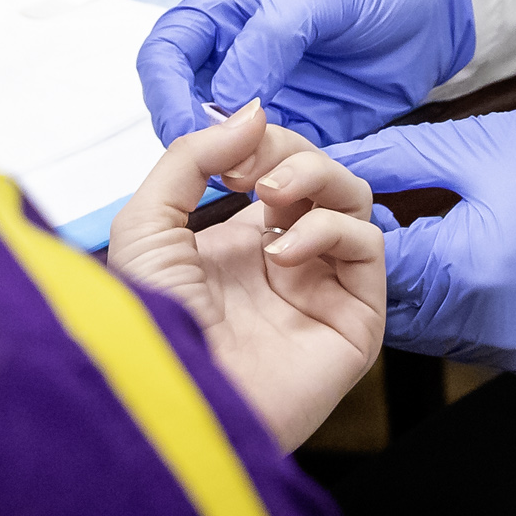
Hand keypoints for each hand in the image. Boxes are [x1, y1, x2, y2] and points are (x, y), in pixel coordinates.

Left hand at [110, 104, 387, 450]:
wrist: (175, 402)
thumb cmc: (151, 331)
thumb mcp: (146, 226)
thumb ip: (191, 158)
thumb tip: (252, 113)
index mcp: (235, 246)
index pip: (274, 169)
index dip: (260, 144)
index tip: (231, 147)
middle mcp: (283, 264)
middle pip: (319, 177)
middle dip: (289, 152)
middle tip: (252, 169)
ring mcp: (322, 289)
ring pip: (354, 201)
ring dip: (318, 177)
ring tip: (272, 193)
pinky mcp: (354, 318)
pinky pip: (368, 245)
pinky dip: (330, 229)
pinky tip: (283, 252)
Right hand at [135, 0, 475, 147]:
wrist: (435, 0)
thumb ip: (268, 41)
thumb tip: (228, 98)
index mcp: (222, 10)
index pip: (166, 54)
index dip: (165, 90)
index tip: (185, 123)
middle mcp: (235, 57)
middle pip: (183, 106)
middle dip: (193, 135)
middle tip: (218, 160)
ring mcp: (266, 96)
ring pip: (224, 142)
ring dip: (232, 160)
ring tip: (255, 172)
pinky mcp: (302, 128)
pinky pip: (272, 159)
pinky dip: (273, 171)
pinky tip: (286, 176)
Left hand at [326, 112, 515, 372]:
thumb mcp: (485, 145)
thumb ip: (399, 157)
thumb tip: (334, 158)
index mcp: (465, 270)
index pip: (362, 260)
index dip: (330, 224)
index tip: (315, 195)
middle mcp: (477, 324)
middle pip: (380, 300)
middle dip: (355, 258)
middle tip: (346, 211)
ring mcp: (500, 345)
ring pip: (413, 321)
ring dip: (396, 280)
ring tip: (394, 229)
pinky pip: (452, 330)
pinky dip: (436, 298)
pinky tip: (446, 255)